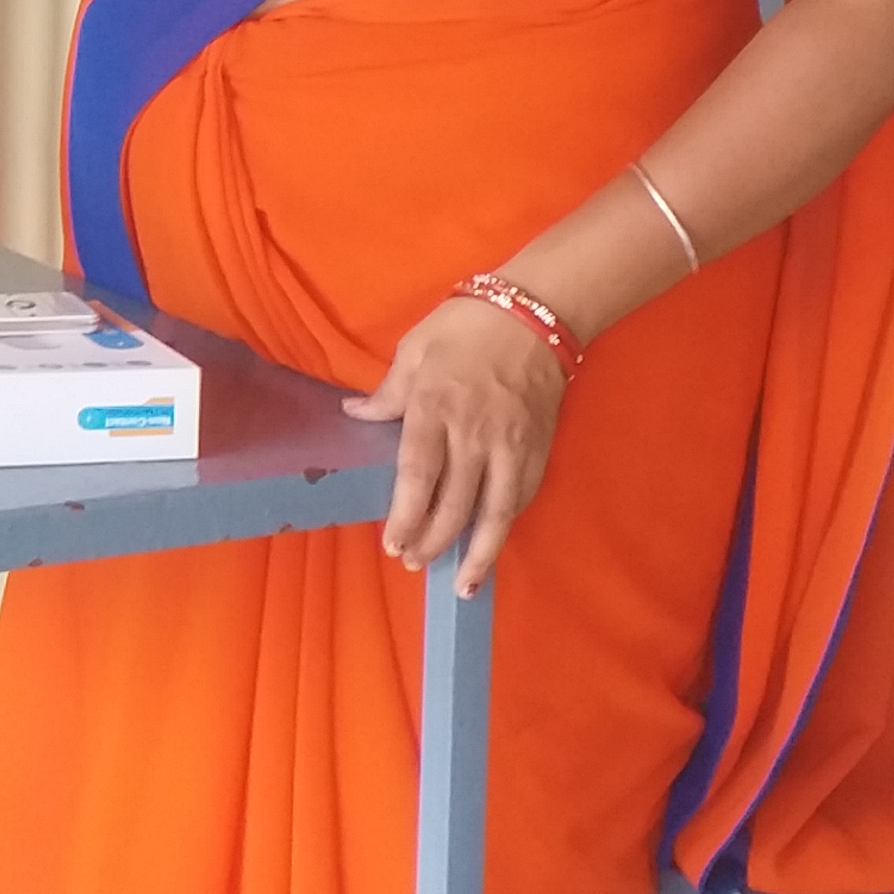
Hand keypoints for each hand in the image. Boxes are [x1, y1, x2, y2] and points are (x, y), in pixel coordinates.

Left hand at [349, 293, 569, 595]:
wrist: (536, 312)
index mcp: (436, 408)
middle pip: (455, 503)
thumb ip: (387, 392)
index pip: (418, 475)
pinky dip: (507, 524)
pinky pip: (523, 496)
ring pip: (497, 512)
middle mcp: (475, 434)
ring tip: (463, 581)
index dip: (406, 516)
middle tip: (414, 562)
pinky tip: (493, 542)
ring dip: (479, 552)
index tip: (394, 545)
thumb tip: (354, 412)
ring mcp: (512, 444)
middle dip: (434, 541)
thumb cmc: (467, 325)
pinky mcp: (539, 447)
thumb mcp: (414, 349)